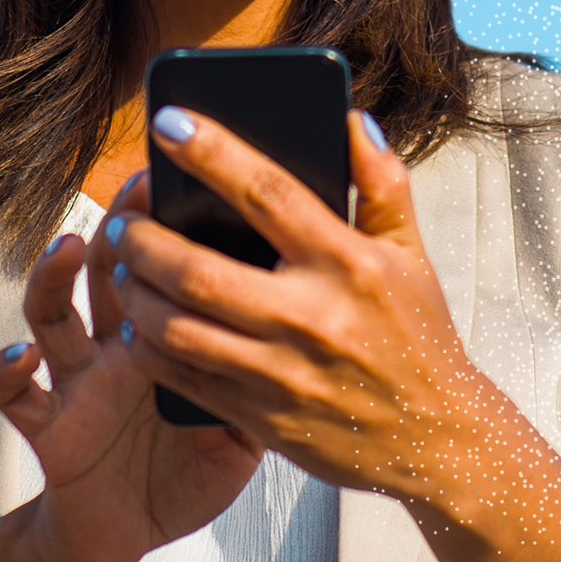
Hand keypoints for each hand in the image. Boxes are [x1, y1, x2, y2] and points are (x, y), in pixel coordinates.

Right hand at [0, 205, 264, 561]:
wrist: (126, 531)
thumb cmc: (186, 471)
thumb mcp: (244, 428)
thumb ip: (269, 380)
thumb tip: (321, 333)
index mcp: (167, 336)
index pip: (169, 265)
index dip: (177, 224)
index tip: (200, 179)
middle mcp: (116, 345)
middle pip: (110, 269)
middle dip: (122, 225)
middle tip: (138, 186)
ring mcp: (78, 380)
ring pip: (53, 314)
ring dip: (53, 276)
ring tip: (70, 247)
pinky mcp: (49, 424)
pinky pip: (17, 395)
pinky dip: (9, 372)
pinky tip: (19, 354)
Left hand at [109, 108, 560, 561]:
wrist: (438, 441)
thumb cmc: (419, 337)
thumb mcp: (411, 255)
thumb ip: (382, 182)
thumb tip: (351, 120)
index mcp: (347, 264)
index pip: (267, 192)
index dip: (212, 153)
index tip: (170, 123)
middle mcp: (311, 317)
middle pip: (199, 271)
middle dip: (144, 241)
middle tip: (122, 222)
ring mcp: (282, 374)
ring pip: (177, 329)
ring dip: (134, 295)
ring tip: (122, 270)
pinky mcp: (263, 418)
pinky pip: (184, 378)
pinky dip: (147, 349)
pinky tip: (136, 326)